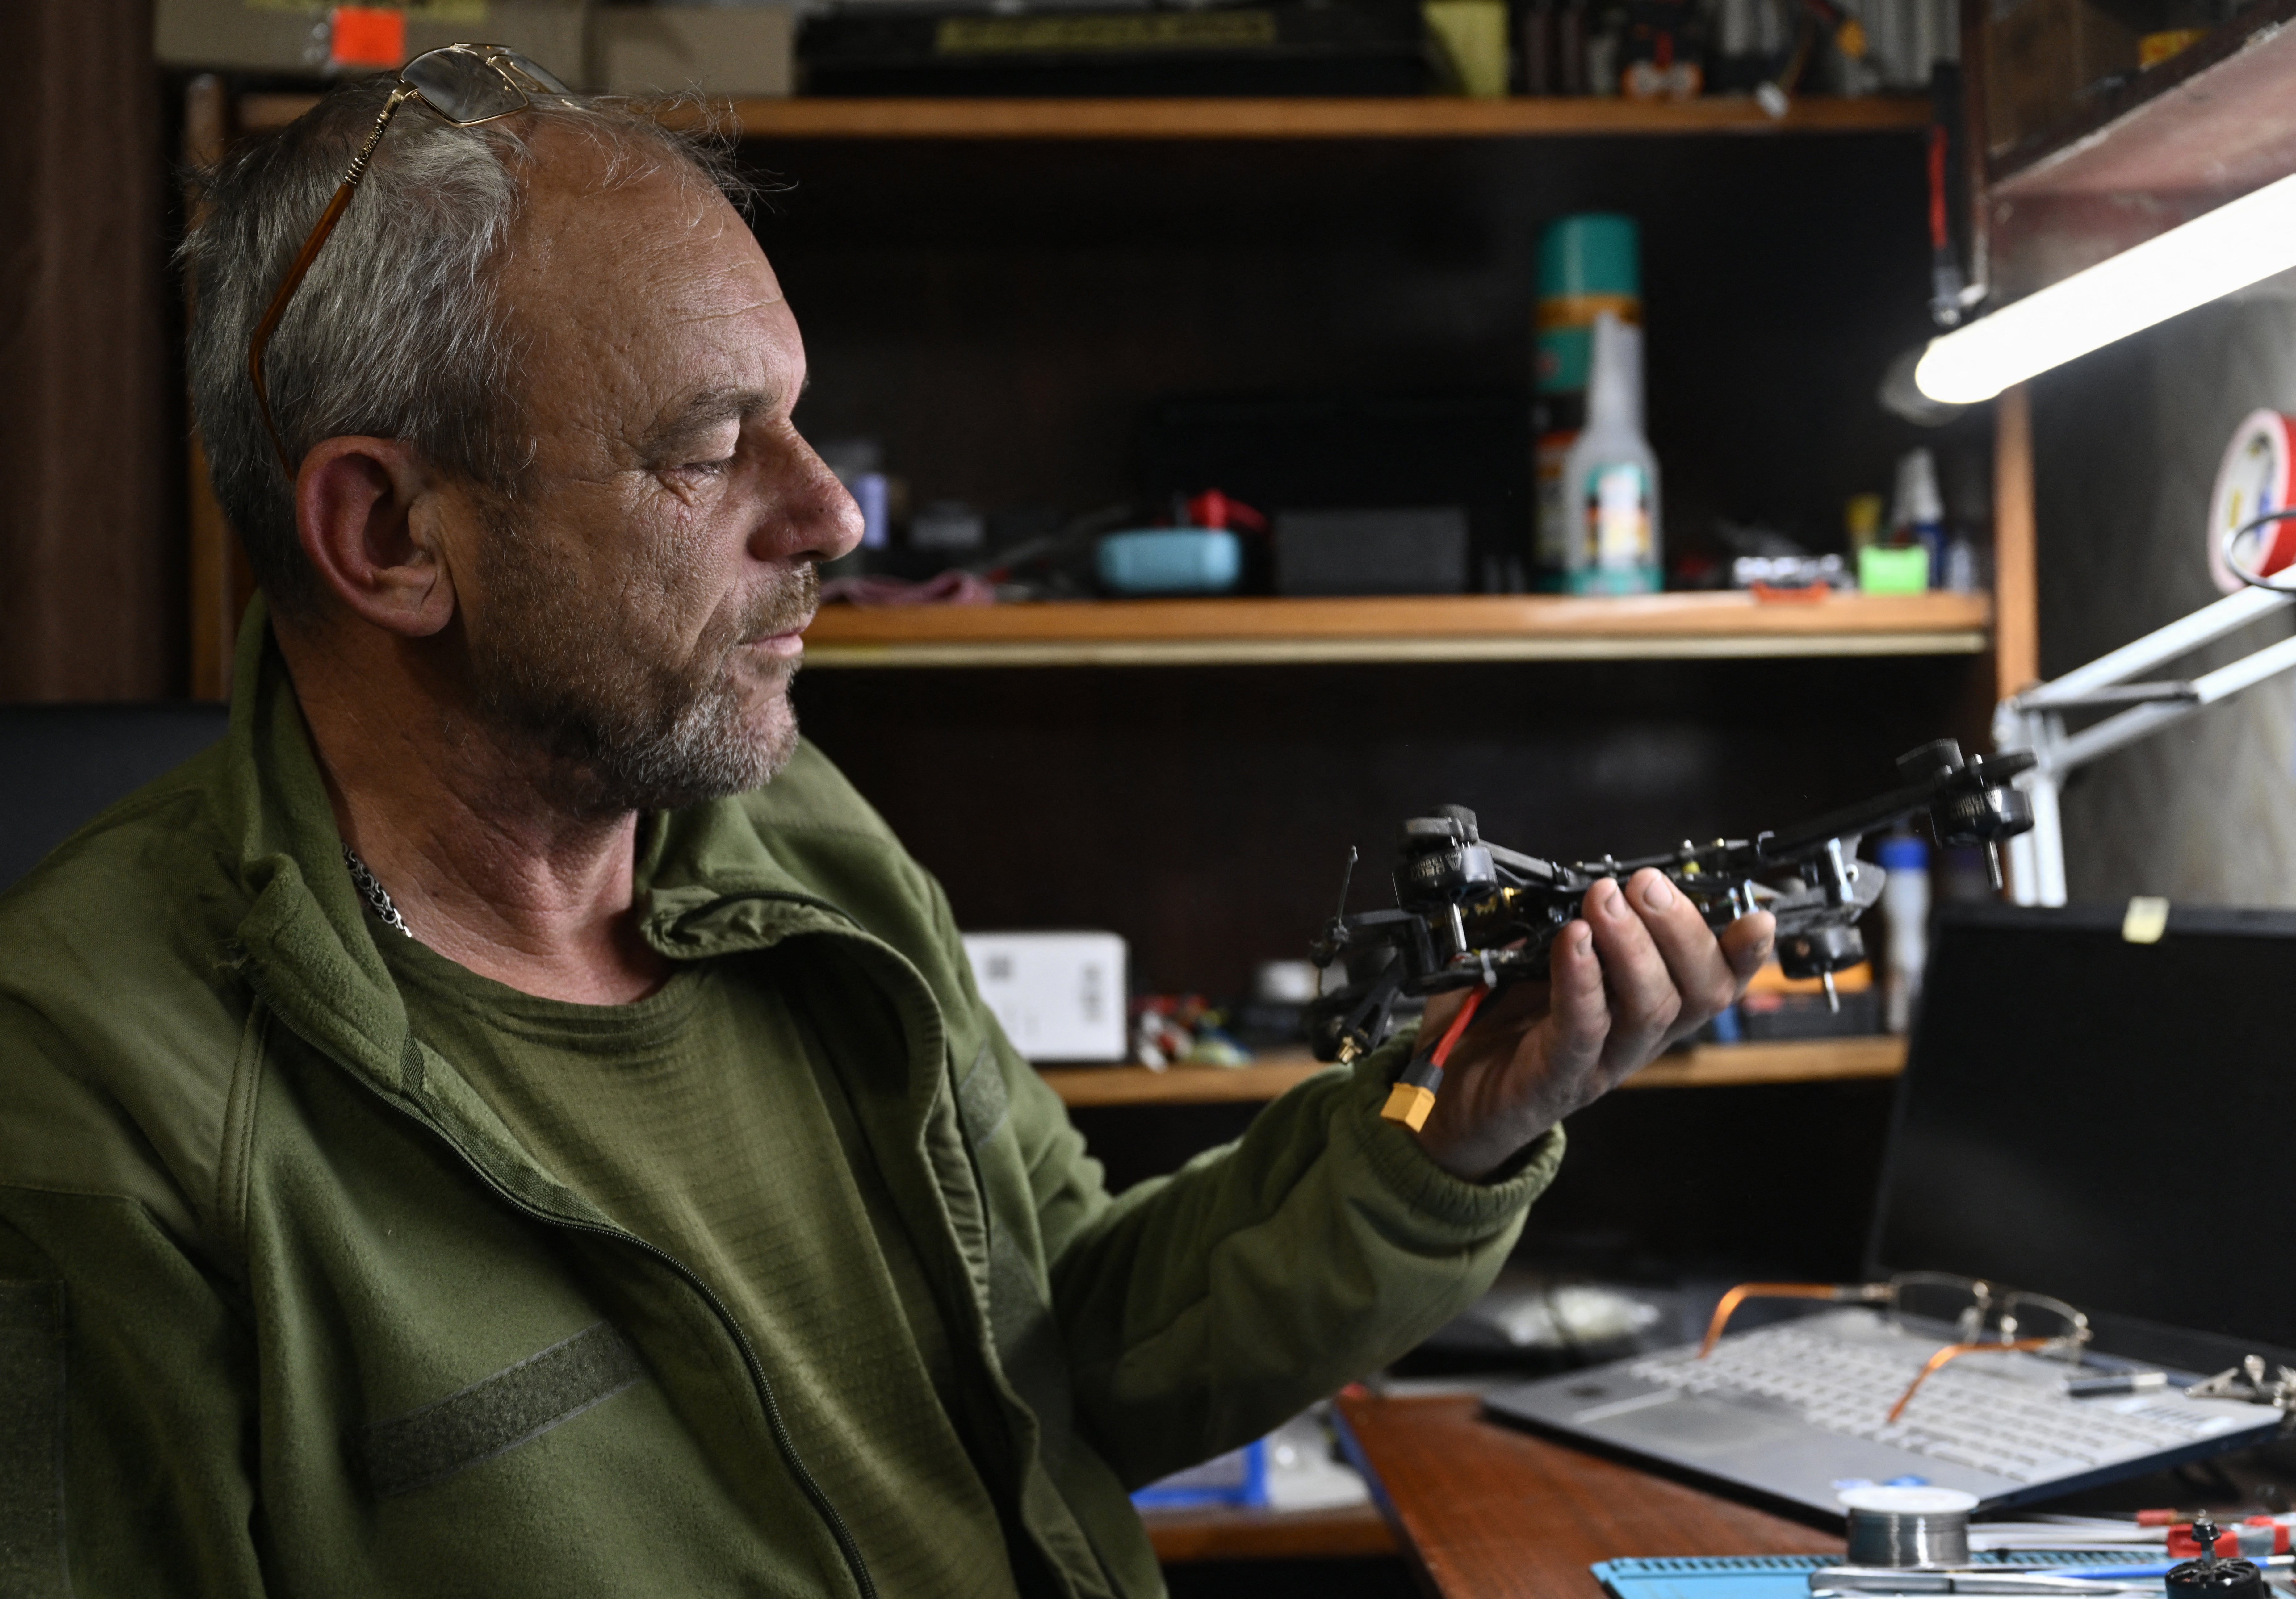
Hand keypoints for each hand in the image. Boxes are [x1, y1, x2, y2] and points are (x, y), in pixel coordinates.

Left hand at [1410, 869, 1774, 1180]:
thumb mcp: (1534, 962)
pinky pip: (1583, 1028)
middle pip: (1697, 992)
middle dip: (1681, 928)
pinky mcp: (1558, 1078)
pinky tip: (1573, 941)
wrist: (1448, 1100)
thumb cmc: (1497, 1025)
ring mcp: (1601, 1063)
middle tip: (1645, 883)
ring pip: (1651, 1008)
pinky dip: (1582, 980)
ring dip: (1633, 945)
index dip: (1742, 954)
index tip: (1756, 915)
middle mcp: (1636, 1039)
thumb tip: (1572, 882)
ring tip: (1605, 899)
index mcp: (1644, 1008)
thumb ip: (1560, 925)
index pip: (1712, 982)